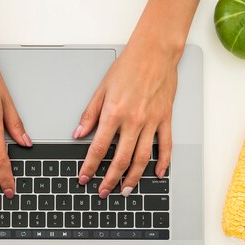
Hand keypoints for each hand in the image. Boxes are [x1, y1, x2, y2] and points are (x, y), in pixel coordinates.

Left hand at [74, 40, 180, 197]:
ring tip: (125, 190)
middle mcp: (133, 121)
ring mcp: (151, 122)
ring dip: (133, 178)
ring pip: (142, 158)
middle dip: (110, 179)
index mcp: (114, 113)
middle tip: (103, 191)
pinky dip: (162, 162)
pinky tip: (157, 173)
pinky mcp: (165, 119)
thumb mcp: (101, 89)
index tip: (84, 178)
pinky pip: (165, 146)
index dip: (90, 166)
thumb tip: (78, 134)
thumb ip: (90, 114)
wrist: (155, 52)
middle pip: (120, 159)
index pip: (99, 148)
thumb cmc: (128, 66)